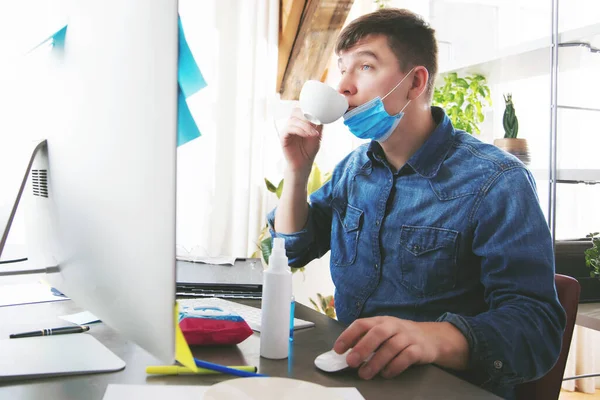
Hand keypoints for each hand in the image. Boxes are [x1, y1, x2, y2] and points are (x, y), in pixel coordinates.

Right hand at [279, 108, 321, 174]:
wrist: (303, 164)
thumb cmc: (309, 150)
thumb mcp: (318, 135)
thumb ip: (319, 124)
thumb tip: (324, 113)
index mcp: (299, 122)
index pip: (301, 109)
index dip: (308, 109)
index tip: (318, 115)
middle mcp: (291, 124)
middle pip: (295, 111)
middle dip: (307, 116)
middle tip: (316, 124)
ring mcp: (286, 130)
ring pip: (293, 120)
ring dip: (305, 126)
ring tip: (314, 134)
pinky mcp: (283, 137)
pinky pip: (289, 129)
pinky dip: (299, 130)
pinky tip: (307, 135)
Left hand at [333, 317, 468, 379]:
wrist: (431, 338)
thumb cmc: (399, 336)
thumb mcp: (382, 333)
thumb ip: (365, 339)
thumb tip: (344, 352)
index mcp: (381, 321)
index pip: (362, 323)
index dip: (348, 335)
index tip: (338, 350)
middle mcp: (394, 326)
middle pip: (377, 333)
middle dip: (362, 348)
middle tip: (351, 362)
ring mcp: (408, 336)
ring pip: (391, 347)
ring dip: (376, 362)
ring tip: (365, 374)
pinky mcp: (419, 349)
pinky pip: (406, 357)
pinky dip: (394, 367)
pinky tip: (386, 374)